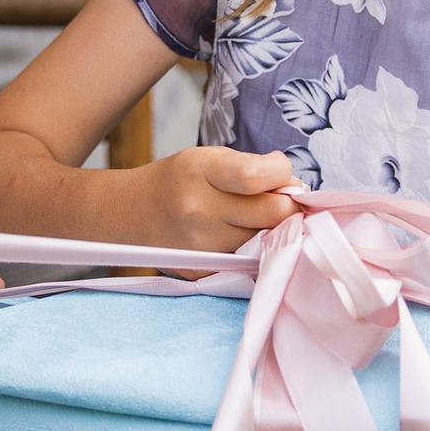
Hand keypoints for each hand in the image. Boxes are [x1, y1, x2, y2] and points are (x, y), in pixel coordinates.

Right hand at [136, 146, 301, 251]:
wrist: (132, 214)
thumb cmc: (180, 180)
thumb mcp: (210, 158)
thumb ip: (254, 168)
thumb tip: (297, 187)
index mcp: (201, 172)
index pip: (258, 177)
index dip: (283, 174)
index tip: (281, 174)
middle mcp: (199, 211)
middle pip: (274, 214)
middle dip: (288, 205)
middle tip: (281, 199)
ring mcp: (202, 247)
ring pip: (267, 240)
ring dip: (272, 228)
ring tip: (252, 216)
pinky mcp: (205, 272)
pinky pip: (250, 261)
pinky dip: (255, 249)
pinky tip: (238, 236)